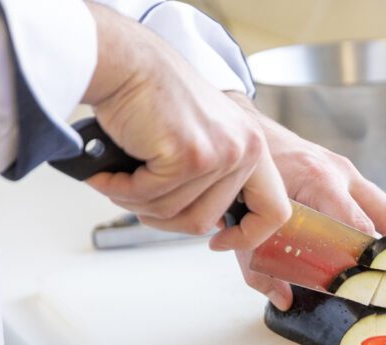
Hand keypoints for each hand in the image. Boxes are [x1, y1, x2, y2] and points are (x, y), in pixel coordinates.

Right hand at [81, 3, 289, 250]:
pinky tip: (110, 171)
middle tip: (139, 199)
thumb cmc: (154, 98)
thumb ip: (218, 179)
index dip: (248, 237)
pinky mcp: (189, 156)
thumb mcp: (206, 138)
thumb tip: (214, 225)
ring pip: (177, 214)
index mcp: (255, 147)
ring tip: (120, 179)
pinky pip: (152, 198)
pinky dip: (122, 190)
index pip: (275, 212)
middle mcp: (246, 150)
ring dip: (139, 203)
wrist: (125, 62)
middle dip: (166, 220)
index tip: (219, 241)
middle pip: (208, 221)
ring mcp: (220, 154)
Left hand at [228, 93, 385, 309]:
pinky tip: (377, 253)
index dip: (368, 259)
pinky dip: (383, 230)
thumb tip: (285, 300)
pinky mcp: (350, 175)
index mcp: (318, 181)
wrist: (248, 133)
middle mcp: (342, 174)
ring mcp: (350, 172)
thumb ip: (259, 265)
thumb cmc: (248, 177)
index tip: (371, 286)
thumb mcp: (246, 222)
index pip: (358, 227)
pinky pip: (378, 205)